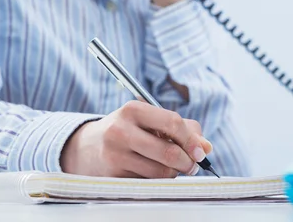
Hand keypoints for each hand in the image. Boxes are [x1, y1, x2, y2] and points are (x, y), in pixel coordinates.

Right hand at [60, 101, 212, 177]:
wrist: (86, 148)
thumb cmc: (128, 131)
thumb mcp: (150, 121)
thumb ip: (183, 129)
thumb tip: (206, 148)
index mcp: (133, 110)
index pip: (172, 123)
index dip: (191, 140)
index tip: (201, 152)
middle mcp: (120, 130)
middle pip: (169, 152)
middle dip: (187, 162)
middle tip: (192, 165)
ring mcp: (114, 154)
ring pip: (160, 172)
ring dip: (173, 174)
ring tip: (170, 168)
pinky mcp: (111, 176)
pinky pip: (147, 183)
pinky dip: (156, 181)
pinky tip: (150, 172)